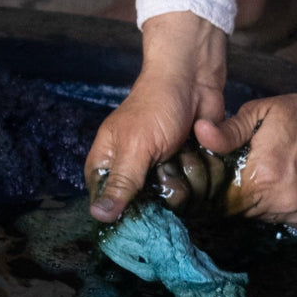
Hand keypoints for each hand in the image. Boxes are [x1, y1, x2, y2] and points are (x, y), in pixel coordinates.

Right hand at [85, 12, 228, 222]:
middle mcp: (132, 169)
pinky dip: (197, 170)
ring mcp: (159, 169)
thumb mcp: (135, 147)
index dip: (120, 211)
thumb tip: (99, 217)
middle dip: (158, 191)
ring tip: (181, 152)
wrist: (194, 79)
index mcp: (108, 162)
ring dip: (181, 177)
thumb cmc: (156, 106)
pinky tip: (196, 151)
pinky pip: (193, 186)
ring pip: (170, 199)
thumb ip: (121, 183)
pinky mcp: (184, 166)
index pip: (105, 203)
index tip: (138, 212)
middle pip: (142, 206)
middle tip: (163, 167)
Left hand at [194, 60, 296, 227]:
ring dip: (260, 201)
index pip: (224, 199)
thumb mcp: (261, 112)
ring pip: (264, 216)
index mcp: (263, 177)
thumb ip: (228, 131)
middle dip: (239, 194)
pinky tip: (289, 182)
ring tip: (270, 174)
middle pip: (243, 210)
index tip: (220, 176)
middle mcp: (282, 202)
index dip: (219, 188)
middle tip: (248, 171)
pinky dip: (282, 205)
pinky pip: (287, 219)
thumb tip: (200, 133)